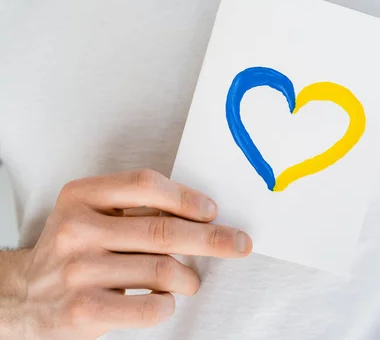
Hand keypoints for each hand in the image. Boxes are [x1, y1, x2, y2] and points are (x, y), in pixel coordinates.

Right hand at [11, 169, 251, 339]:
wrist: (24, 296)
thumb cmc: (74, 249)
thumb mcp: (92, 213)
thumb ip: (136, 207)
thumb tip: (203, 212)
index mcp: (81, 196)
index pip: (145, 184)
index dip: (186, 197)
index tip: (212, 210)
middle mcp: (76, 230)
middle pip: (163, 230)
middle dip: (212, 239)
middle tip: (239, 244)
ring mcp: (78, 271)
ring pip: (163, 269)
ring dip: (189, 277)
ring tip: (190, 280)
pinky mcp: (85, 310)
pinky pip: (151, 306)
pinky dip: (169, 304)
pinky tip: (164, 300)